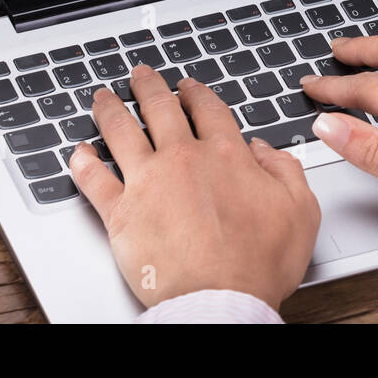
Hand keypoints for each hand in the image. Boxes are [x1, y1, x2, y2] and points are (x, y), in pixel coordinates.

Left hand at [68, 64, 320, 310]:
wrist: (221, 301)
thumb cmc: (258, 264)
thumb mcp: (300, 210)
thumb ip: (286, 170)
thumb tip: (266, 151)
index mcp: (225, 154)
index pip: (206, 109)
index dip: (196, 93)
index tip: (188, 87)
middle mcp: (182, 159)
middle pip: (159, 109)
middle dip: (148, 87)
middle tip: (140, 76)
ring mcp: (148, 182)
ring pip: (120, 132)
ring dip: (110, 109)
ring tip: (103, 98)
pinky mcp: (121, 213)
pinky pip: (94, 179)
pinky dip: (82, 162)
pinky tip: (78, 152)